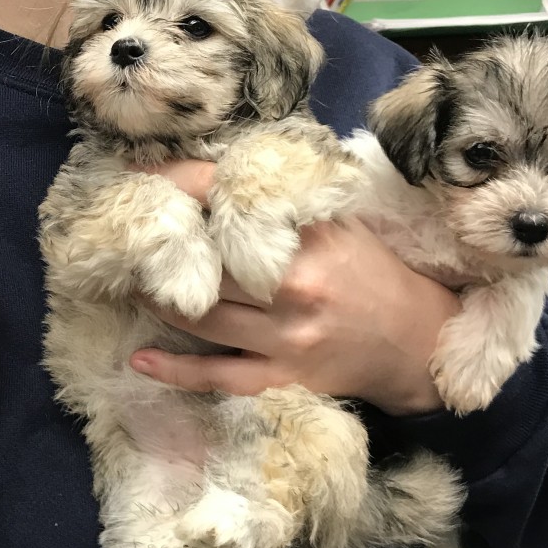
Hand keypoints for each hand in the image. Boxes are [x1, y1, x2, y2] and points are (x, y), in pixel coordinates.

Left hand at [129, 160, 455, 416]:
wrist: (420, 342)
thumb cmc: (374, 274)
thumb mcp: (342, 223)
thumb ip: (291, 200)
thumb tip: (224, 169)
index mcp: (312, 237)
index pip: (234, 201)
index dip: (182, 186)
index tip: (143, 179)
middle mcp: (297, 285)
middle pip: (209, 265)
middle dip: (162, 253)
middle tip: (126, 243)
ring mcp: (289, 337)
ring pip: (204, 319)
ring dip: (158, 302)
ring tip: (130, 287)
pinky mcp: (286, 378)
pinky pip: (221, 377)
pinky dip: (177, 372)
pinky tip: (140, 361)